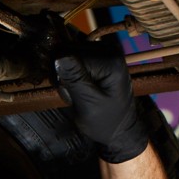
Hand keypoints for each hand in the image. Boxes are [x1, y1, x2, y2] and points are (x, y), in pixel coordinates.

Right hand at [54, 46, 148, 162]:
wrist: (120, 130)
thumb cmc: (106, 122)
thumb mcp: (88, 103)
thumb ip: (75, 79)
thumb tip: (58, 55)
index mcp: (110, 60)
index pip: (69, 53)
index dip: (62, 73)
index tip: (69, 93)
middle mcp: (109, 49)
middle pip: (68, 49)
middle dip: (64, 72)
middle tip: (74, 94)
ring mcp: (105, 51)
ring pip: (67, 52)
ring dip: (66, 74)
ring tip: (77, 92)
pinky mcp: (99, 56)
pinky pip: (74, 56)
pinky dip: (71, 72)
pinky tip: (79, 85)